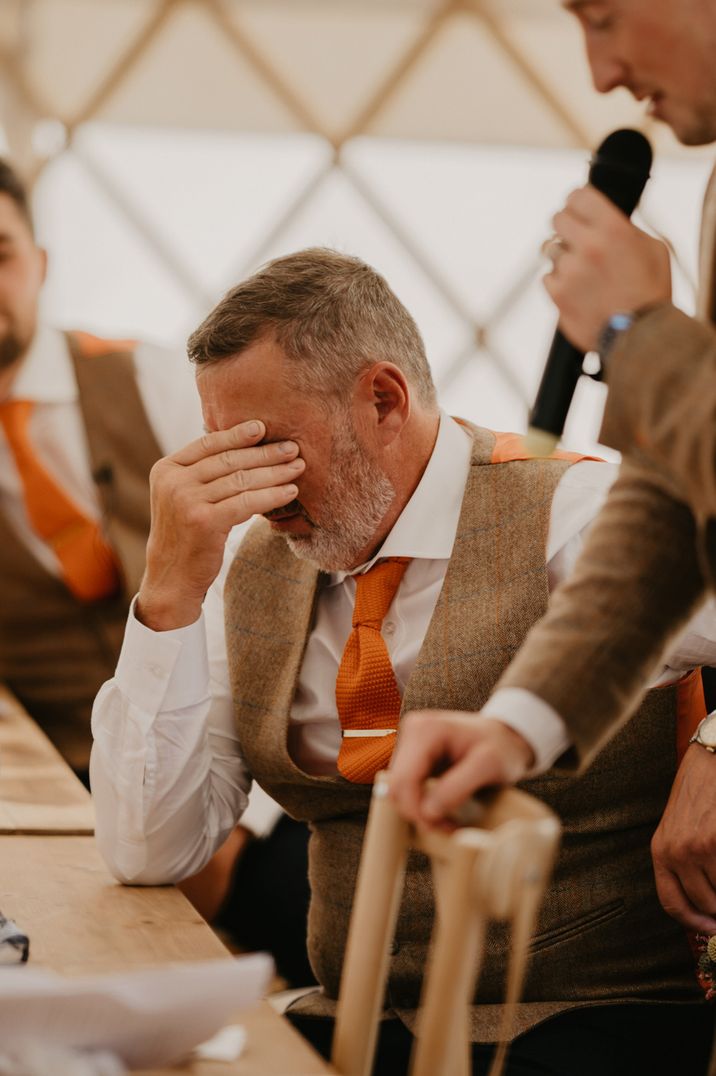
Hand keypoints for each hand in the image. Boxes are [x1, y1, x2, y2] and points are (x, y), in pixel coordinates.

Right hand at [137, 420, 303, 629]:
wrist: (172, 578)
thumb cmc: (186, 536)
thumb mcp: (183, 497)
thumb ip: (202, 473)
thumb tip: (243, 445)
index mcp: (166, 469)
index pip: (208, 444)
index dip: (237, 434)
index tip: (264, 427)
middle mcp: (173, 481)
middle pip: (229, 460)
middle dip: (264, 453)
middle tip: (292, 448)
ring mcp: (186, 501)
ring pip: (241, 480)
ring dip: (274, 472)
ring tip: (297, 468)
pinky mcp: (203, 521)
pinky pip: (246, 502)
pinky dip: (272, 495)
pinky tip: (290, 492)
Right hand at [388, 710, 534, 827]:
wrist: (507, 737)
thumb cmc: (502, 747)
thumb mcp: (488, 766)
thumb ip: (457, 788)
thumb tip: (426, 813)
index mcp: (425, 730)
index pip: (403, 780)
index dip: (417, 810)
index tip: (444, 828)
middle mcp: (411, 732)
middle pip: (396, 787)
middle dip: (419, 813)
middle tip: (449, 829)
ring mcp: (410, 743)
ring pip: (399, 790)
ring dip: (420, 811)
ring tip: (449, 822)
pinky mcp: (412, 756)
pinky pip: (407, 788)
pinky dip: (422, 804)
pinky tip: (443, 811)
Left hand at [544, 186, 670, 351]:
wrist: (641, 335)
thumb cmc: (650, 293)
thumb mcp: (652, 249)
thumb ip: (625, 229)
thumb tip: (604, 220)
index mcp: (612, 228)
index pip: (577, 195)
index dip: (577, 202)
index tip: (578, 209)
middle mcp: (588, 245)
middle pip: (557, 219)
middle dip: (567, 227)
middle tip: (578, 239)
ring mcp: (569, 271)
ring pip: (551, 249)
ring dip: (564, 257)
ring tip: (585, 273)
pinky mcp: (557, 294)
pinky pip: (548, 277)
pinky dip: (559, 282)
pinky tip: (579, 291)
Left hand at [651, 744, 715, 933]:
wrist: (711, 762)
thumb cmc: (697, 795)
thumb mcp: (678, 828)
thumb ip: (683, 863)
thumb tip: (706, 906)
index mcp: (661, 851)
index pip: (671, 903)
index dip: (694, 923)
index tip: (711, 929)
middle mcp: (677, 852)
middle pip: (704, 904)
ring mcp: (701, 848)